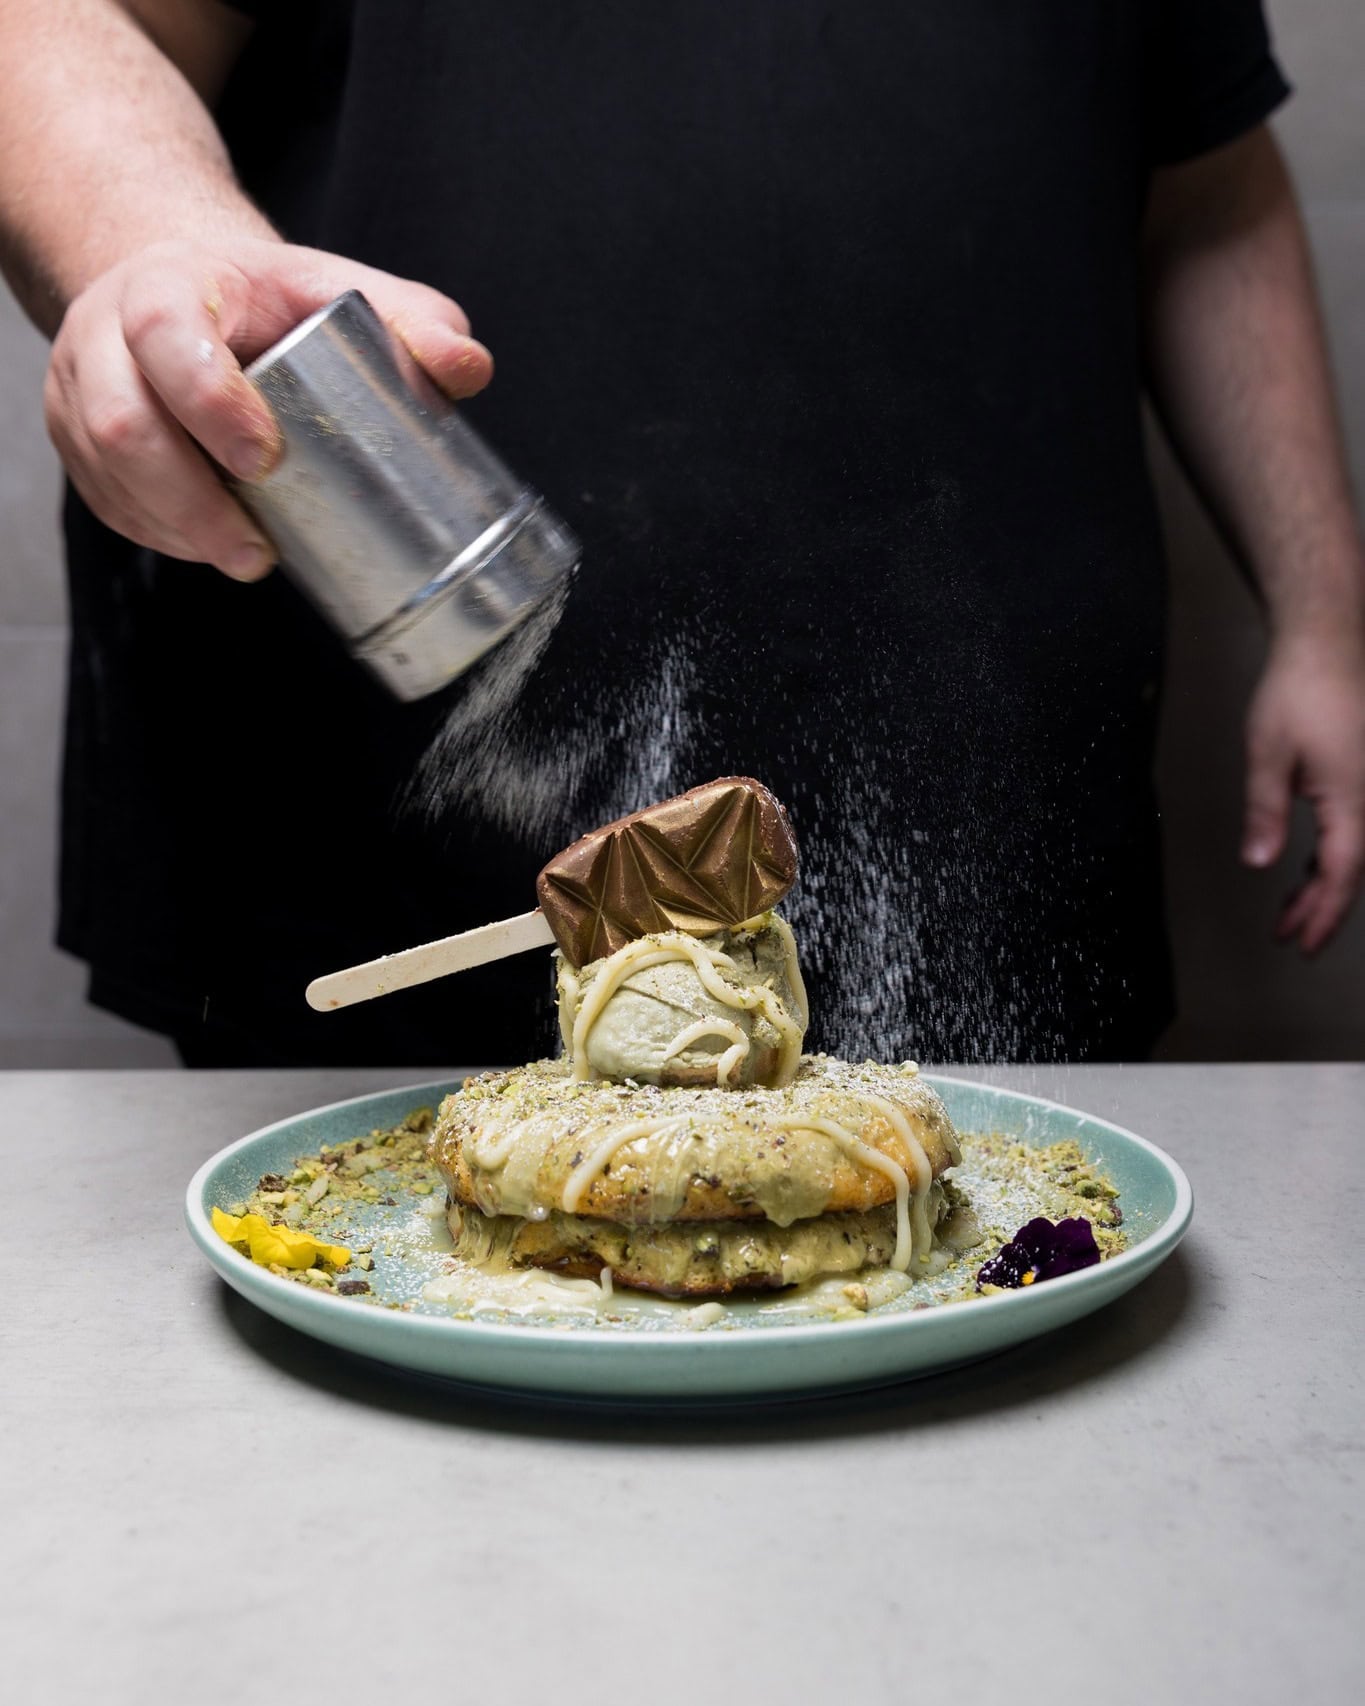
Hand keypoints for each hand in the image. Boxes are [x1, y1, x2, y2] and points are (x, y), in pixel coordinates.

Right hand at [44, 236, 493, 580]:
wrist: (190, 284)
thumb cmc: (272, 297)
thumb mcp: (340, 288)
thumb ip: (412, 321)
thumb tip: (469, 371)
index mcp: (171, 281)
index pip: (166, 331)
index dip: (209, 401)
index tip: (265, 460)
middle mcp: (107, 330)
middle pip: (123, 422)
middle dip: (189, 499)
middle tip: (257, 551)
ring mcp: (80, 387)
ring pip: (106, 470)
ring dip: (175, 528)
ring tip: (244, 559)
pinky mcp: (77, 436)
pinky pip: (104, 497)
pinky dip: (157, 532)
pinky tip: (206, 547)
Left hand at [1242, 631, 1364, 951]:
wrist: (1328, 642)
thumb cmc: (1299, 690)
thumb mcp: (1268, 754)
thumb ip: (1264, 812)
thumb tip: (1259, 862)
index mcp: (1352, 800)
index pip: (1340, 875)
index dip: (1321, 915)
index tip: (1302, 945)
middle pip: (1349, 871)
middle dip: (1318, 909)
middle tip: (1289, 938)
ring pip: (1351, 852)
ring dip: (1320, 885)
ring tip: (1288, 914)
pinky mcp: (1361, 776)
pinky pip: (1350, 829)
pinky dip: (1327, 855)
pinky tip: (1303, 870)